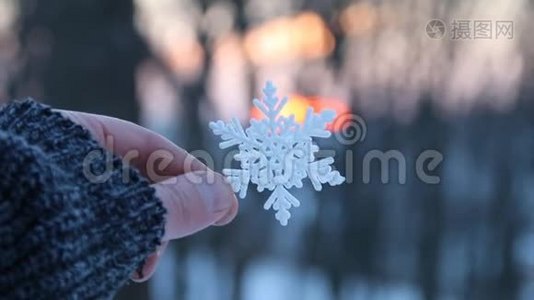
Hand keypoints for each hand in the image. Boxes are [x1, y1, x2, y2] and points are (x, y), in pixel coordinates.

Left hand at [59, 110, 238, 281]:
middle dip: (164, 209)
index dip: (189, 172)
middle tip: (187, 233)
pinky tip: (122, 264)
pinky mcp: (43, 219)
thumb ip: (179, 203)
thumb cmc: (41, 225)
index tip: (220, 199)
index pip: (148, 145)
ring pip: (114, 206)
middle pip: (134, 176)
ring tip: (145, 262)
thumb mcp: (122, 212)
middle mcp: (60, 158)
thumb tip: (228, 199)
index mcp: (71, 135)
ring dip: (141, 233)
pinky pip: (93, 225)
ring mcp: (50, 190)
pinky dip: (115, 244)